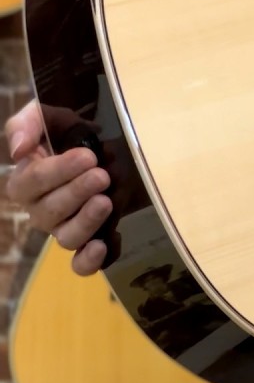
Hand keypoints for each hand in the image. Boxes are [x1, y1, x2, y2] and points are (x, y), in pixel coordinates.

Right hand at [4, 99, 111, 275]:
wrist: (106, 149)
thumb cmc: (69, 134)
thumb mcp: (49, 118)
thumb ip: (27, 124)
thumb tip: (18, 150)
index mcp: (26, 182)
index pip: (32, 182)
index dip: (58, 171)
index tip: (87, 156)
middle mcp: (41, 210)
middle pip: (50, 211)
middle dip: (76, 192)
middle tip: (101, 175)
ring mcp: (64, 228)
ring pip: (66, 238)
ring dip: (85, 222)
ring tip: (105, 202)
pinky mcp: (89, 241)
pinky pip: (80, 264)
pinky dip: (89, 261)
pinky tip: (103, 246)